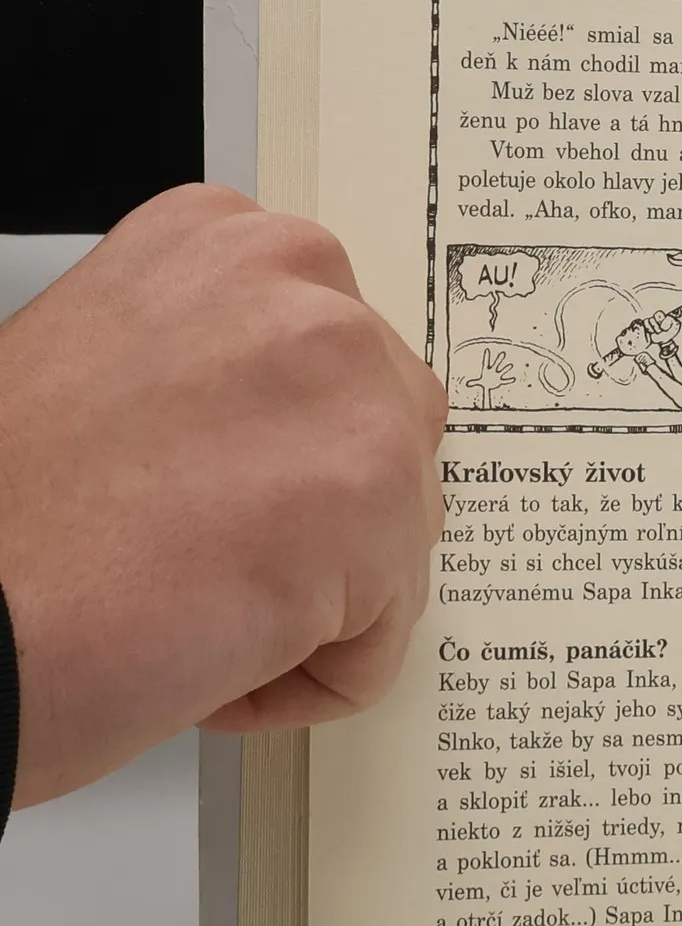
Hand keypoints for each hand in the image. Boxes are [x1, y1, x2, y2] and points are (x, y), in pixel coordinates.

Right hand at [0, 185, 445, 805]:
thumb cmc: (4, 523)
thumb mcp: (116, 363)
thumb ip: (230, 371)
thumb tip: (299, 431)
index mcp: (233, 245)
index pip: (348, 363)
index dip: (285, 456)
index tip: (218, 485)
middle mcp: (304, 294)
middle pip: (396, 444)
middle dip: (321, 525)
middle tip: (198, 554)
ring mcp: (351, 393)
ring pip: (398, 541)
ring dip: (311, 603)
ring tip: (186, 598)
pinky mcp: (376, 508)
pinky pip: (382, 640)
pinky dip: (308, 680)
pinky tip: (205, 655)